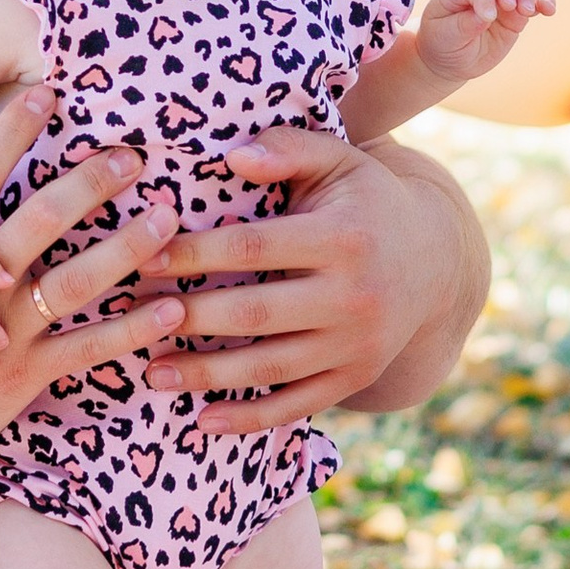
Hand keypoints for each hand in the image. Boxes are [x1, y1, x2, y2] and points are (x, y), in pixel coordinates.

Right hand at [0, 96, 185, 475]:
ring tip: (171, 222)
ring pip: (72, 285)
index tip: (47, 91)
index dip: (11, 133)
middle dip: (86, 184)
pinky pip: (86, 351)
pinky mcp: (20, 378)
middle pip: (36, 223)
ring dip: (124, 252)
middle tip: (134, 151)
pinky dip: (132, 330)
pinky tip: (175, 308)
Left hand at [146, 124, 484, 433]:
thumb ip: (287, 148)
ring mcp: (358, 344)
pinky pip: (297, 405)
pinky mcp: (357, 377)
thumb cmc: (365, 201)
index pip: (253, 248)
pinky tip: (201, 420)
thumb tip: (232, 155)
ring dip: (206, 375)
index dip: (193, 255)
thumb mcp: (337, 159)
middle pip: (255, 314)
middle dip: (189, 318)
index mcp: (344, 237)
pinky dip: (249, 419)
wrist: (436, 260)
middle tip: (133, 319)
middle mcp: (355, 295)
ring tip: (152, 372)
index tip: (143, 260)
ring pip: (270, 367)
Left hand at [417, 0, 554, 84]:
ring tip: (529, 11)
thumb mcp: (445, 37)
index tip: (488, 17)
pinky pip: (534, 1)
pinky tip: (550, 9)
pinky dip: (544, 1)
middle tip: (511, 7)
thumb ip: (464, 24)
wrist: (450, 58)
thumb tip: (488, 15)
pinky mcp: (516, 12)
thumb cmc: (443, 43)